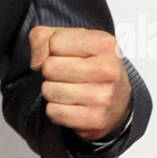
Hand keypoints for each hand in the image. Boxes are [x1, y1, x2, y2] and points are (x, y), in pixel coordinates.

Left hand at [29, 26, 130, 141]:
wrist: (119, 100)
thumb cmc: (92, 65)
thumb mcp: (70, 40)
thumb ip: (43, 38)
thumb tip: (37, 62)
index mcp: (103, 44)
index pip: (55, 42)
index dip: (53, 49)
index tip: (66, 55)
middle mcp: (107, 70)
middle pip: (50, 67)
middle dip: (52, 71)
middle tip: (68, 74)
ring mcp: (103, 96)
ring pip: (49, 90)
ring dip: (53, 91)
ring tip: (70, 89)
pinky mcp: (95, 119)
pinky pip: (54, 112)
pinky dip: (56, 109)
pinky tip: (71, 105)